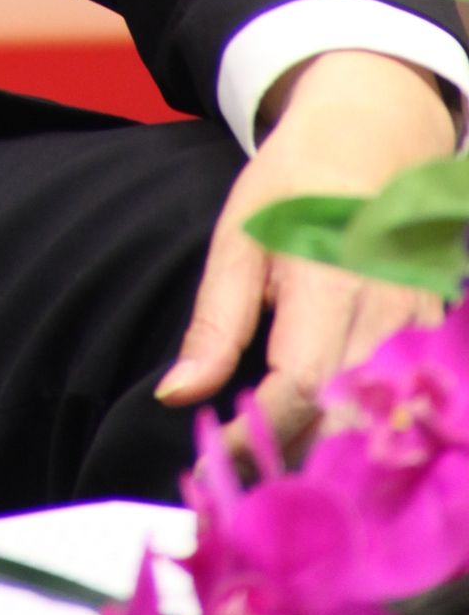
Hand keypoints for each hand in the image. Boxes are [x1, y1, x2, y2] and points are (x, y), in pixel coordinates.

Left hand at [156, 49, 456, 452]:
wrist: (368, 139)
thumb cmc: (291, 186)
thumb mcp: (237, 240)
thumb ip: (214, 324)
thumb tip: (177, 396)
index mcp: (328, 280)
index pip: (299, 388)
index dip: (257, 434)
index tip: (215, 455)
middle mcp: (386, 308)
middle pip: (347, 418)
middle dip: (295, 456)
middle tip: (244, 476)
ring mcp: (420, 323)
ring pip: (383, 419)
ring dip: (332, 449)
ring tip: (280, 465)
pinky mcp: (436, 333)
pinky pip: (407, 400)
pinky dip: (369, 426)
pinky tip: (330, 436)